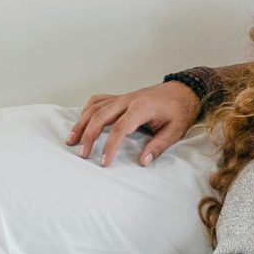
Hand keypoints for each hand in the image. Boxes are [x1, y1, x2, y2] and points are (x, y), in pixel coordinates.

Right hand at [67, 80, 202, 166]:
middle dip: (88, 136)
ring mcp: (122, 97)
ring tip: (71, 140)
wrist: (182, 91)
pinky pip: (98, 100)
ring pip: (95, 108)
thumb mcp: (174, 131)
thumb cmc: (179, 111)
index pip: (119, 129)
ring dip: (81, 123)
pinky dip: (87, 110)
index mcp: (141, 108)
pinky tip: (82, 122)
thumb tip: (143, 162)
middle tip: (82, 154)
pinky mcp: (120, 97)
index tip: (104, 162)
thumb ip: (158, 146)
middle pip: (100, 116)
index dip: (109, 146)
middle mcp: (128, 100)